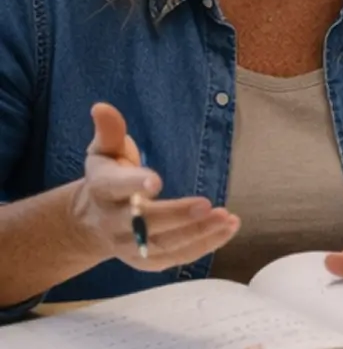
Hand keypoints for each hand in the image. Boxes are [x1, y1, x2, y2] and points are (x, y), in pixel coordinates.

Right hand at [69, 103, 239, 270]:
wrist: (89, 223)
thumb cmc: (105, 179)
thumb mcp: (103, 153)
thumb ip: (109, 132)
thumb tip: (102, 107)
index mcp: (101, 189)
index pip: (115, 187)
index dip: (135, 184)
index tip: (157, 182)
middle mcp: (112, 222)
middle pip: (142, 222)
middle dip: (174, 215)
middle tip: (207, 205)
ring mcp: (128, 245)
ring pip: (162, 245)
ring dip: (197, 234)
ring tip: (227, 218)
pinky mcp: (145, 261)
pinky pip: (175, 257)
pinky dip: (203, 246)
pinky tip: (227, 229)